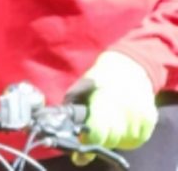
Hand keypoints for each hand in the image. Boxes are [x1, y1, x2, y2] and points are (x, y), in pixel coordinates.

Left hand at [66, 51, 156, 165]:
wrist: (127, 68)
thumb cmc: (98, 80)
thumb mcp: (79, 89)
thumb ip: (72, 110)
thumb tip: (65, 130)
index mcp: (104, 99)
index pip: (98, 132)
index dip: (89, 142)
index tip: (82, 148)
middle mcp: (125, 108)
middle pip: (112, 140)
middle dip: (101, 139)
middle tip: (96, 130)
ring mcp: (140, 114)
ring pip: (125, 142)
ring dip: (116, 138)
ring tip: (111, 122)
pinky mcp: (151, 118)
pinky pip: (138, 139)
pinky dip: (129, 135)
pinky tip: (123, 122)